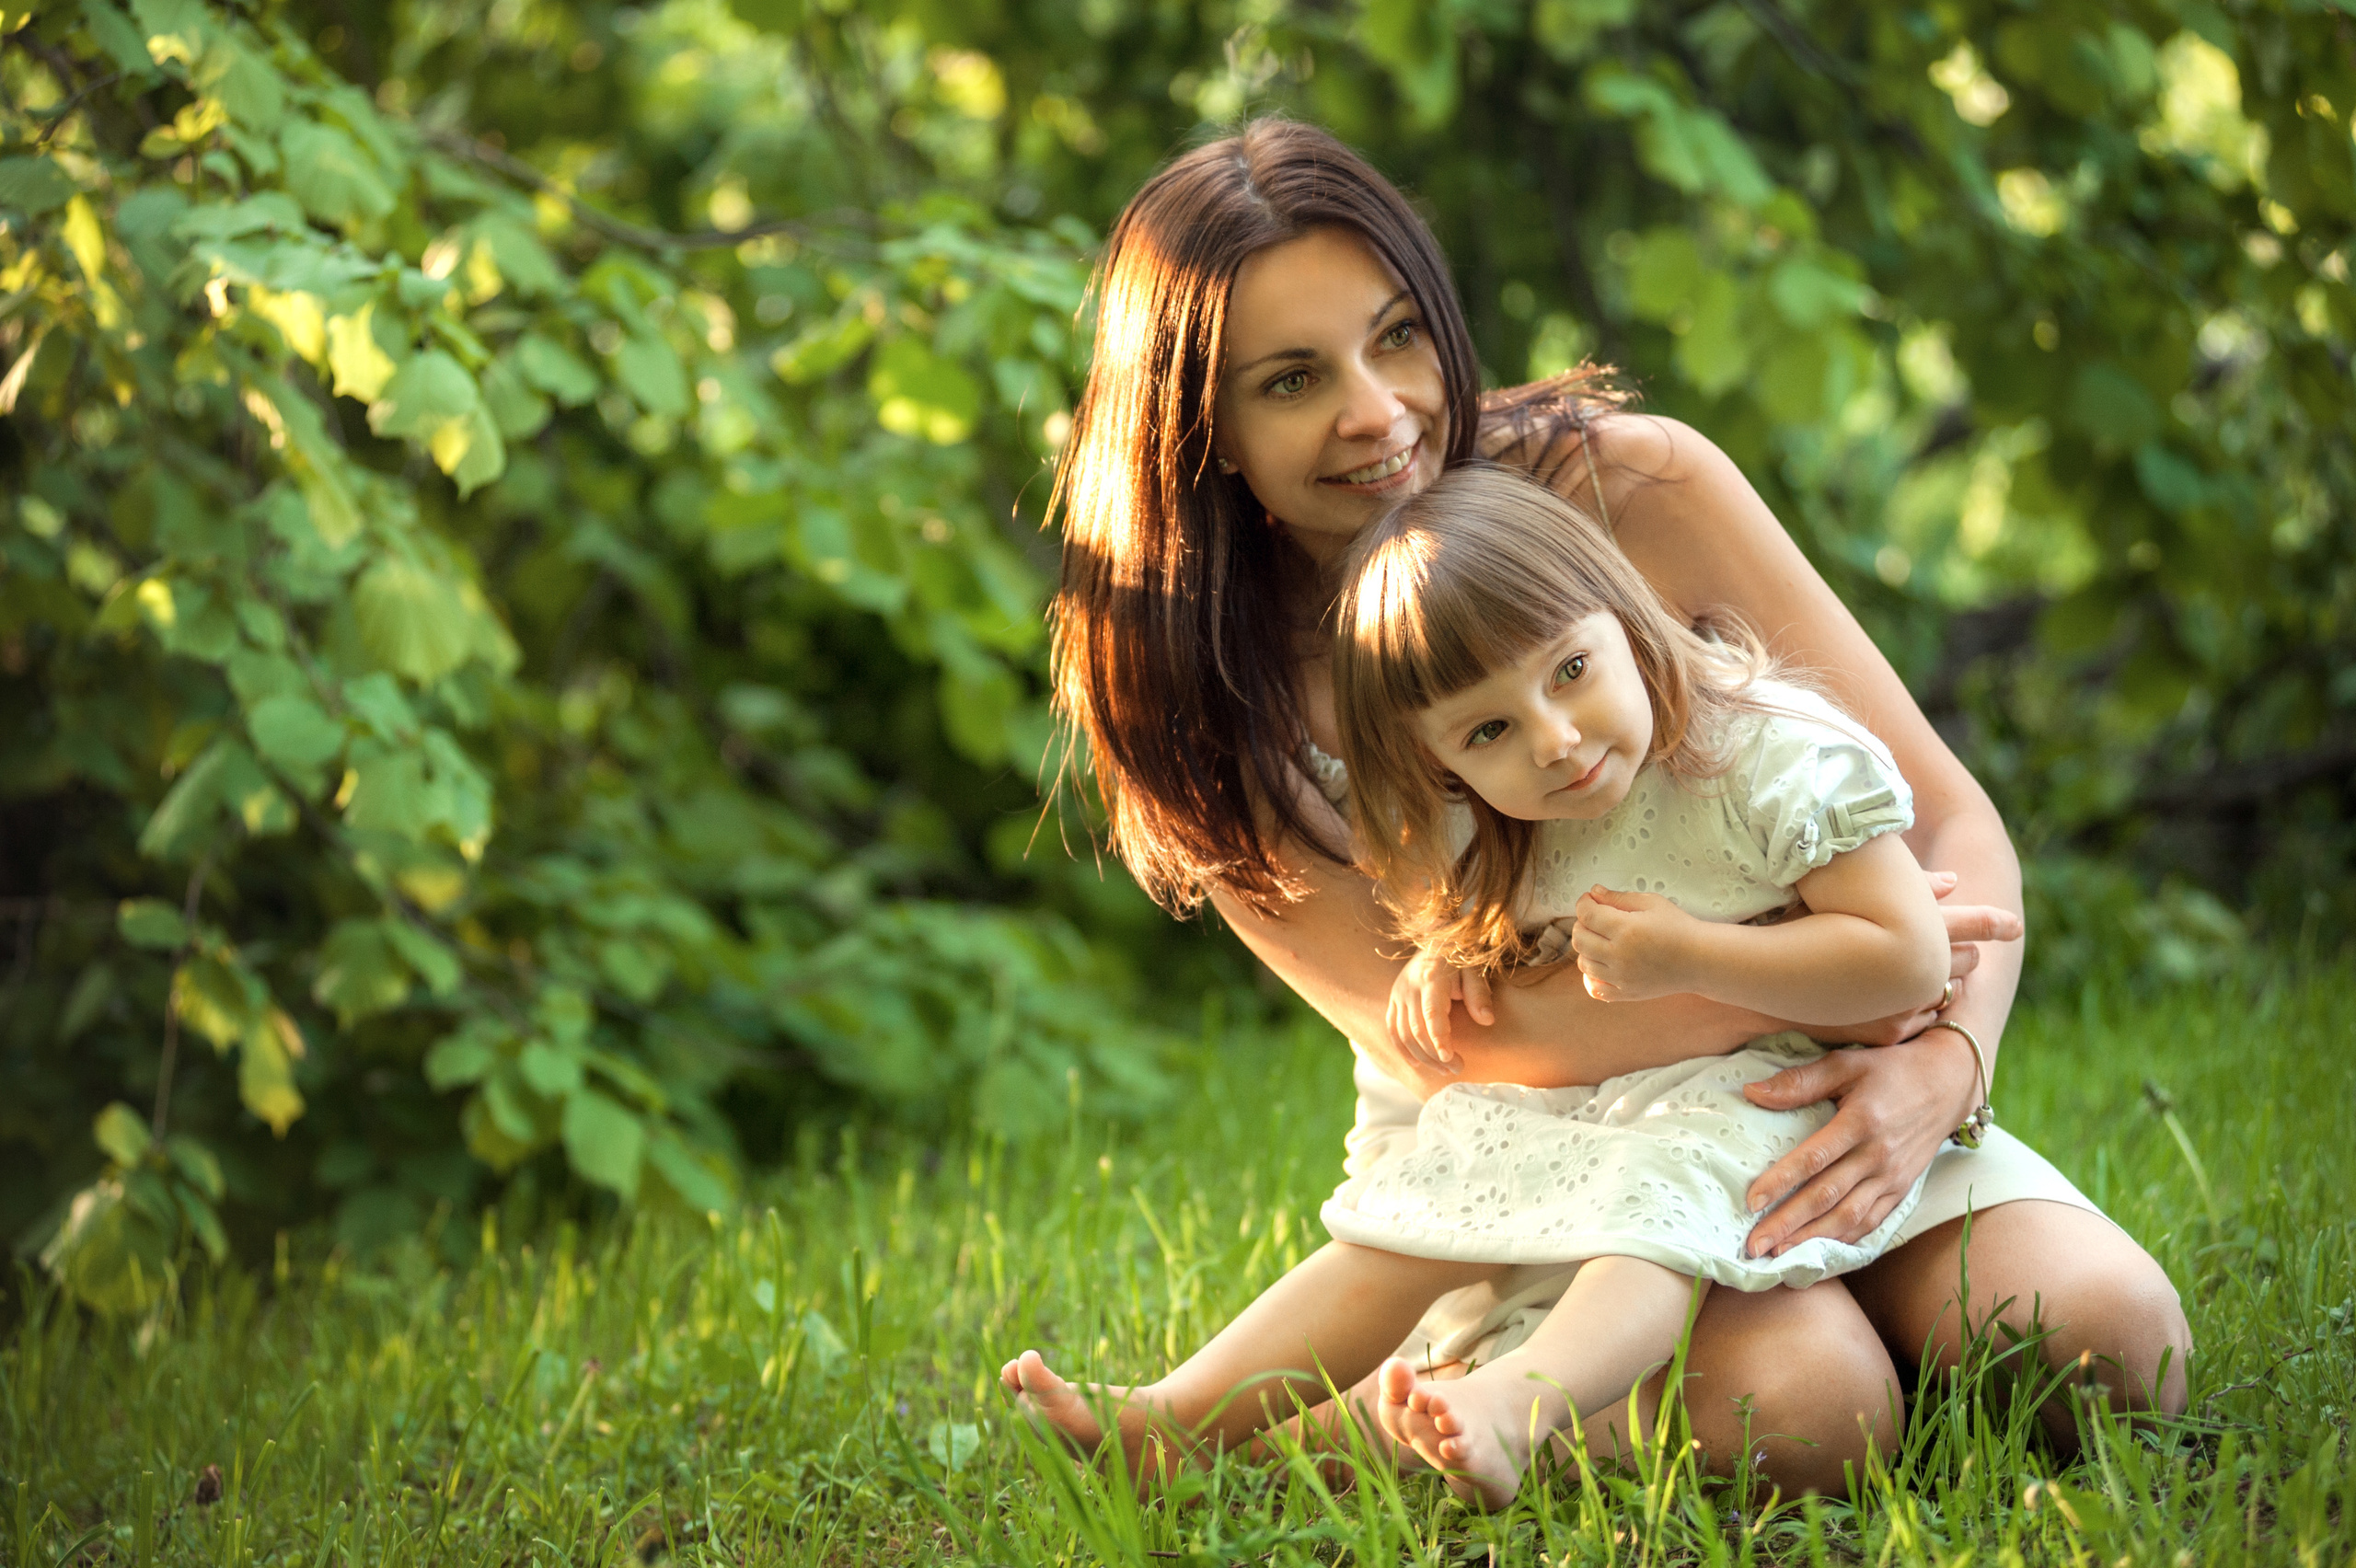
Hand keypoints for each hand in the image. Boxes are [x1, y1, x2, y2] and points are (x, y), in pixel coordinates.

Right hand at [1385, 949, 1491, 1069]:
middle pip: (1416, 1029)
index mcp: (1430, 977)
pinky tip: (1417, 1064)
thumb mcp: (1475, 969)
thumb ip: (1479, 993)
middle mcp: (1409, 986)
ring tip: (1444, 1070)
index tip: (1450, 1058)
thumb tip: (1487, 1020)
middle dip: (1435, 1054)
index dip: (1439, 1038)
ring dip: (1422, 1057)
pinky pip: (1392, 1029)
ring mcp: (1398, 994)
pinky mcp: (1393, 1000)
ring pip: (1403, 1034)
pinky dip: (1402, 1049)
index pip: (1431, 1013)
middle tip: (1458, 1069)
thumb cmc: (1461, 956)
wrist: (1437, 938)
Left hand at [1569, 886, 1695, 1001]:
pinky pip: (1594, 988)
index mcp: (1627, 930)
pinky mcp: (1626, 993)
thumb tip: (1594, 892)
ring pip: (1583, 963)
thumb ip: (1618, 897)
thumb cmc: (1678, 927)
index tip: (1590, 899)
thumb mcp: (1651, 903)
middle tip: (1596, 918)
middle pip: (1579, 939)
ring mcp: (1622, 978)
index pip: (1586, 915)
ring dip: (1587, 949)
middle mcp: (1620, 956)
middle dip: (1582, 923)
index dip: (1583, 902)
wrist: (1700, 960)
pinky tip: (1603, 963)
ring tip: (1603, 940)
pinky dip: (1592, 976)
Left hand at [1736, 1029, 1980, 1253]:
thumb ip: (1800, 1081)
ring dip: (1812, 1240)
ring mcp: (1892, 1177)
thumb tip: (1751, 1092)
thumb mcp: (1846, 1063)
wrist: (1948, 1084)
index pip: (1814, 1158)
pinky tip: (1818, 1253)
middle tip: (1753, 1245)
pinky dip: (1844, 1240)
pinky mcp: (1901, 1190)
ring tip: (1778, 1256)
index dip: (1781, 1182)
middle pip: (1827, 1197)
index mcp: (1860, 1122)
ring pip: (1848, 1217)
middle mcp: (1877, 1156)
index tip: (1751, 1202)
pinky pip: (1871, 1223)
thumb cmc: (1890, 1069)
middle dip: (1787, 1224)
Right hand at [1794, 871, 2022, 1045]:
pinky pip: (1918, 1020)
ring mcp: (1901, 1010)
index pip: (1958, 926)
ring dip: (1942, 980)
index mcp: (1905, 937)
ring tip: (1941, 968)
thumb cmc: (1792, 931)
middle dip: (1966, 950)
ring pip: (1941, 994)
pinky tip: (1908, 997)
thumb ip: (1908, 888)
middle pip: (1958, 962)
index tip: (2012, 923)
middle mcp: (1910, 976)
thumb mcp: (1847, 899)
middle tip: (1981, 943)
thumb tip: (1954, 883)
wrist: (1757, 987)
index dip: (1987, 922)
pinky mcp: (1886, 1035)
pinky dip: (1916, 1006)